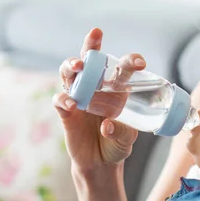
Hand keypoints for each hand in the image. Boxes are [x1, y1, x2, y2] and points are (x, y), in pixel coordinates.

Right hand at [53, 28, 146, 172]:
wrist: (100, 164)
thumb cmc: (117, 144)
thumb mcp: (126, 139)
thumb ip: (121, 132)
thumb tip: (107, 125)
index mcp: (116, 89)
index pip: (121, 68)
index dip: (129, 61)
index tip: (139, 63)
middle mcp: (95, 88)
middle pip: (89, 60)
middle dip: (90, 45)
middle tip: (95, 36)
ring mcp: (79, 97)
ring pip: (69, 73)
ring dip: (71, 65)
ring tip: (78, 66)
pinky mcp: (66, 112)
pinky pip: (60, 100)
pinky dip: (63, 99)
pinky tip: (72, 103)